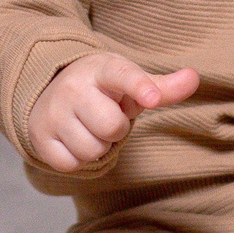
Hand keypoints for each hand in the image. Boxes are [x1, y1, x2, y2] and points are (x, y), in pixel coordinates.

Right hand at [27, 53, 198, 172]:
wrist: (47, 90)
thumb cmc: (102, 89)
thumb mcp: (129, 82)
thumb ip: (162, 87)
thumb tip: (194, 78)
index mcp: (101, 69)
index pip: (122, 75)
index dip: (139, 87)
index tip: (152, 99)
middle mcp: (73, 87)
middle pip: (112, 127)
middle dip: (116, 129)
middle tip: (107, 117)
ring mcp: (52, 112)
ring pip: (92, 150)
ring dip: (98, 146)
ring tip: (90, 127)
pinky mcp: (39, 137)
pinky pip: (71, 164)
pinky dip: (78, 159)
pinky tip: (74, 139)